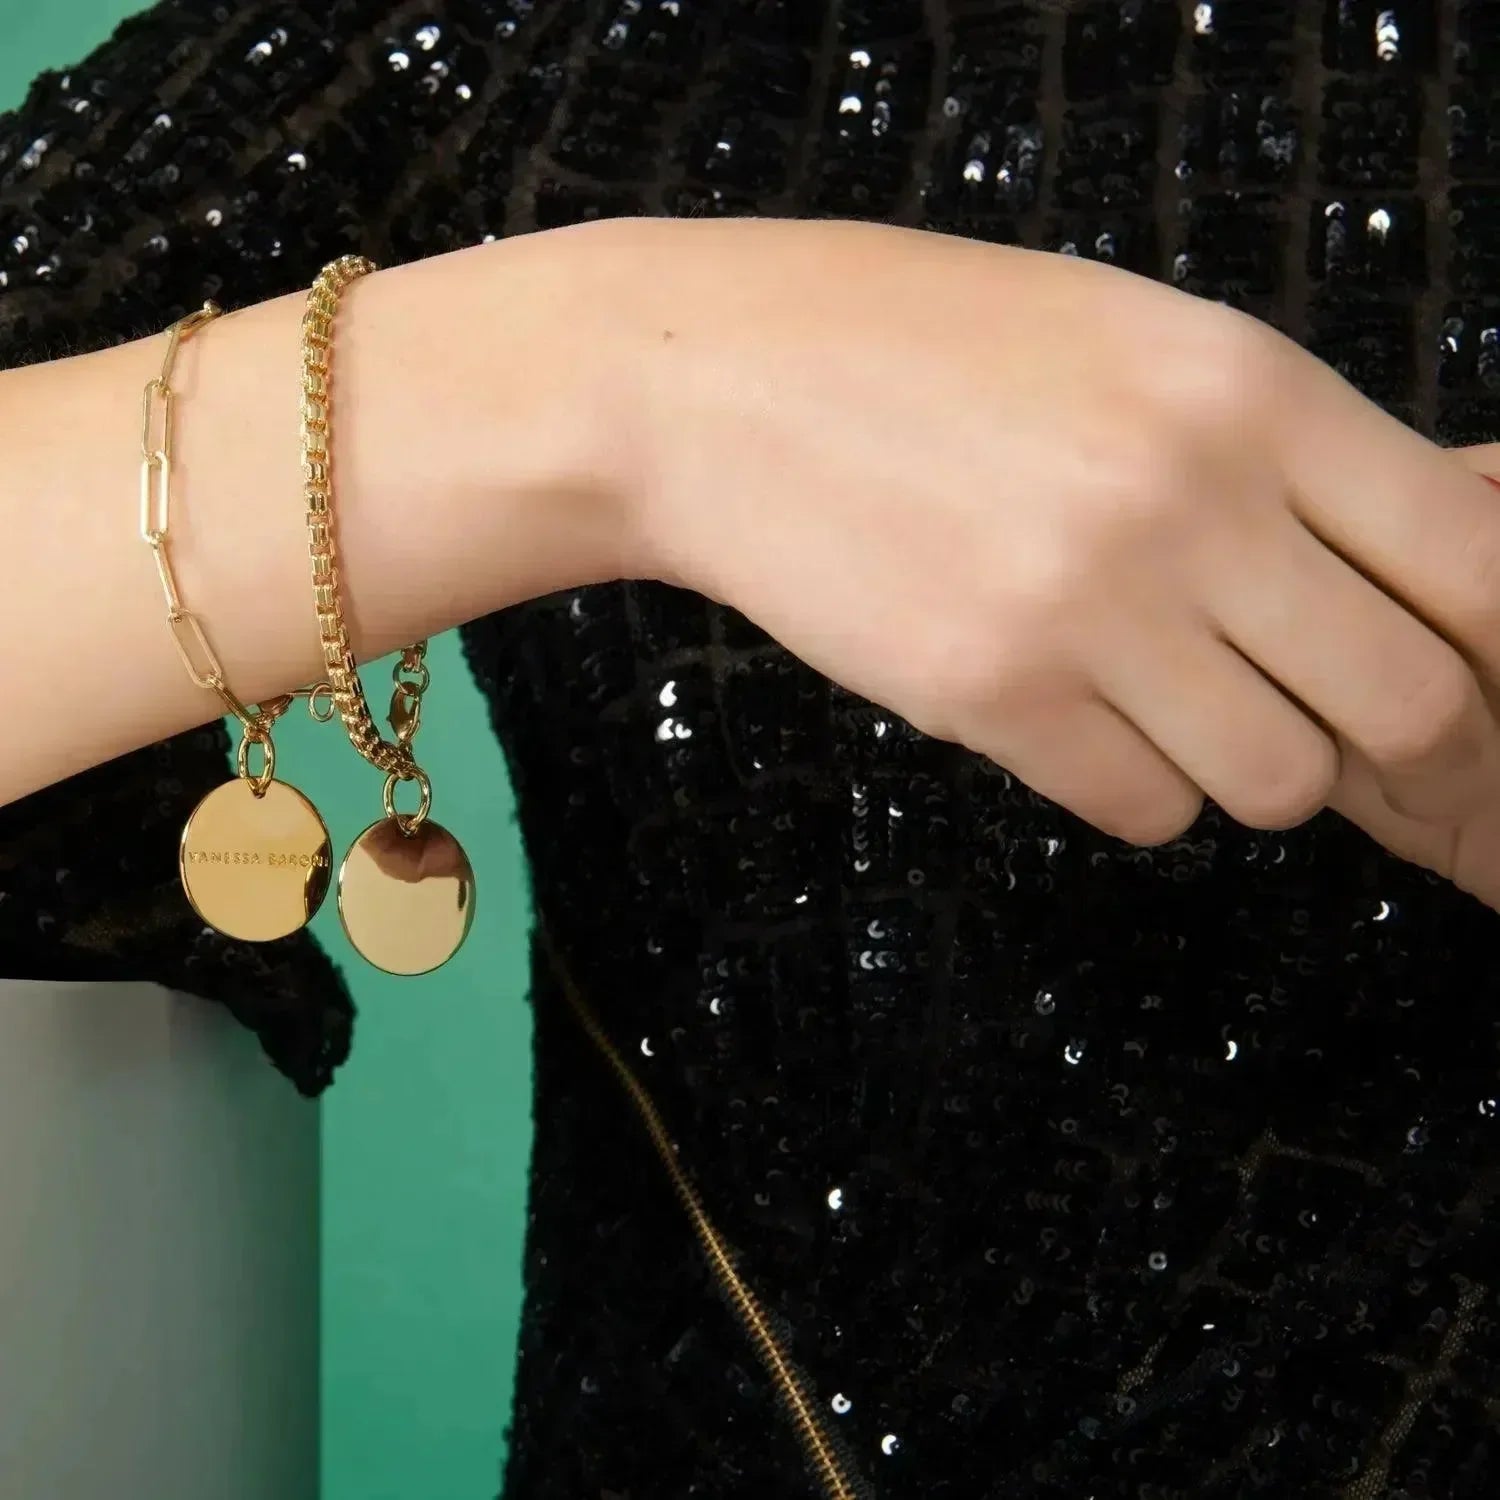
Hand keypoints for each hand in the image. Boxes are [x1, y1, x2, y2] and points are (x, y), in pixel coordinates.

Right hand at [625, 219, 1499, 896]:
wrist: (716, 385)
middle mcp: (1190, 501)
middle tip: (1299, 704)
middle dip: (1373, 736)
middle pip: (1403, 707)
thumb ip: (1272, 448)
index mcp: (1249, 388)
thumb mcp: (1131, 341)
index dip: (1484, 646)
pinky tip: (1070, 715)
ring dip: (1239, 764)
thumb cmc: (920, 349)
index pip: (1477, 565)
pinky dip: (1131, 787)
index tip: (1433, 664)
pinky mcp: (988, 697)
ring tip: (1162, 701)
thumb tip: (1392, 572)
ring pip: (1276, 783)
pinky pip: (1146, 814)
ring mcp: (1087, 607)